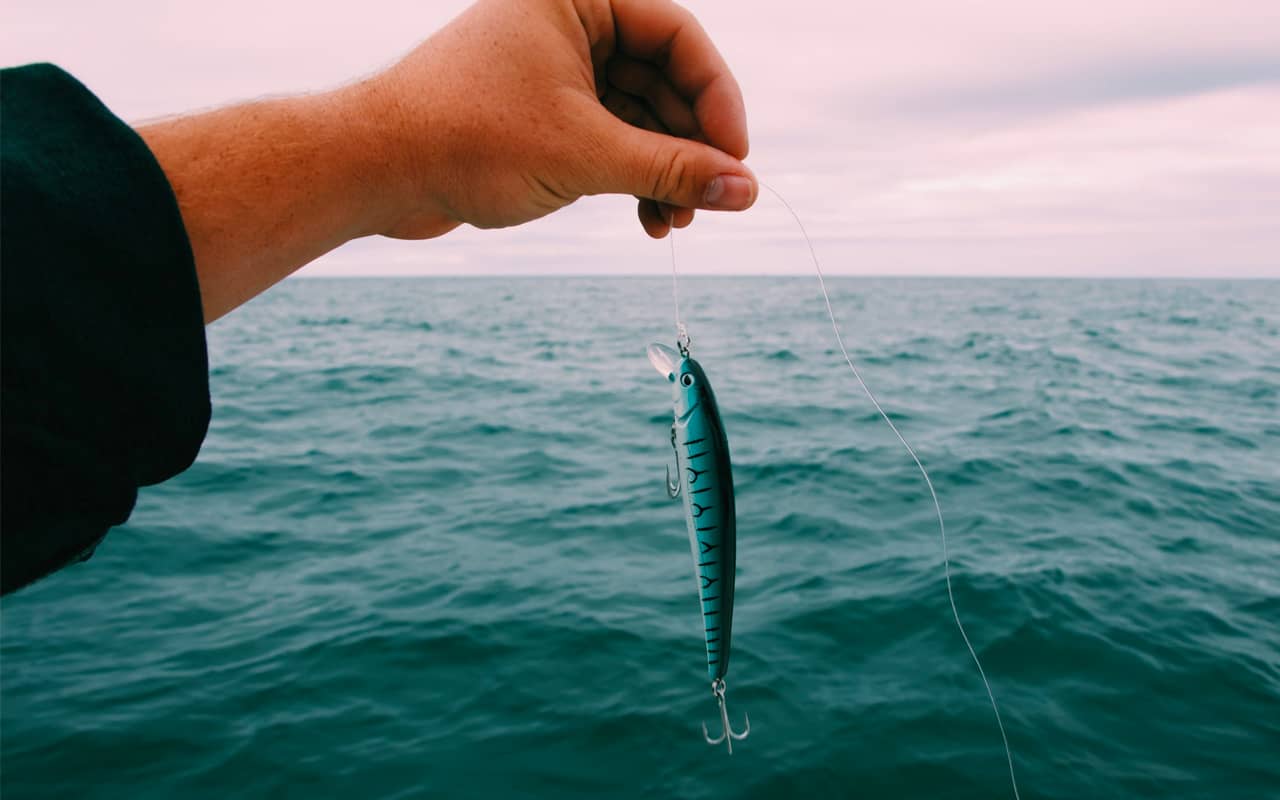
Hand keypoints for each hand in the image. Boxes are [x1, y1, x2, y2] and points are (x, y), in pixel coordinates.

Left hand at [360, 0, 755, 239]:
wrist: (374, 171)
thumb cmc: (465, 139)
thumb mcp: (585, 155)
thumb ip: (673, 170)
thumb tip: (747, 191)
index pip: (679, 37)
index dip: (718, 102)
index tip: (737, 162)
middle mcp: (568, 21)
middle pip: (663, 80)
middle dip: (688, 148)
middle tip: (710, 204)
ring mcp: (554, 68)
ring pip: (637, 115)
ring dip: (662, 172)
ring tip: (673, 223)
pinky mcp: (541, 112)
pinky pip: (607, 137)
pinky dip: (630, 178)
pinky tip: (646, 219)